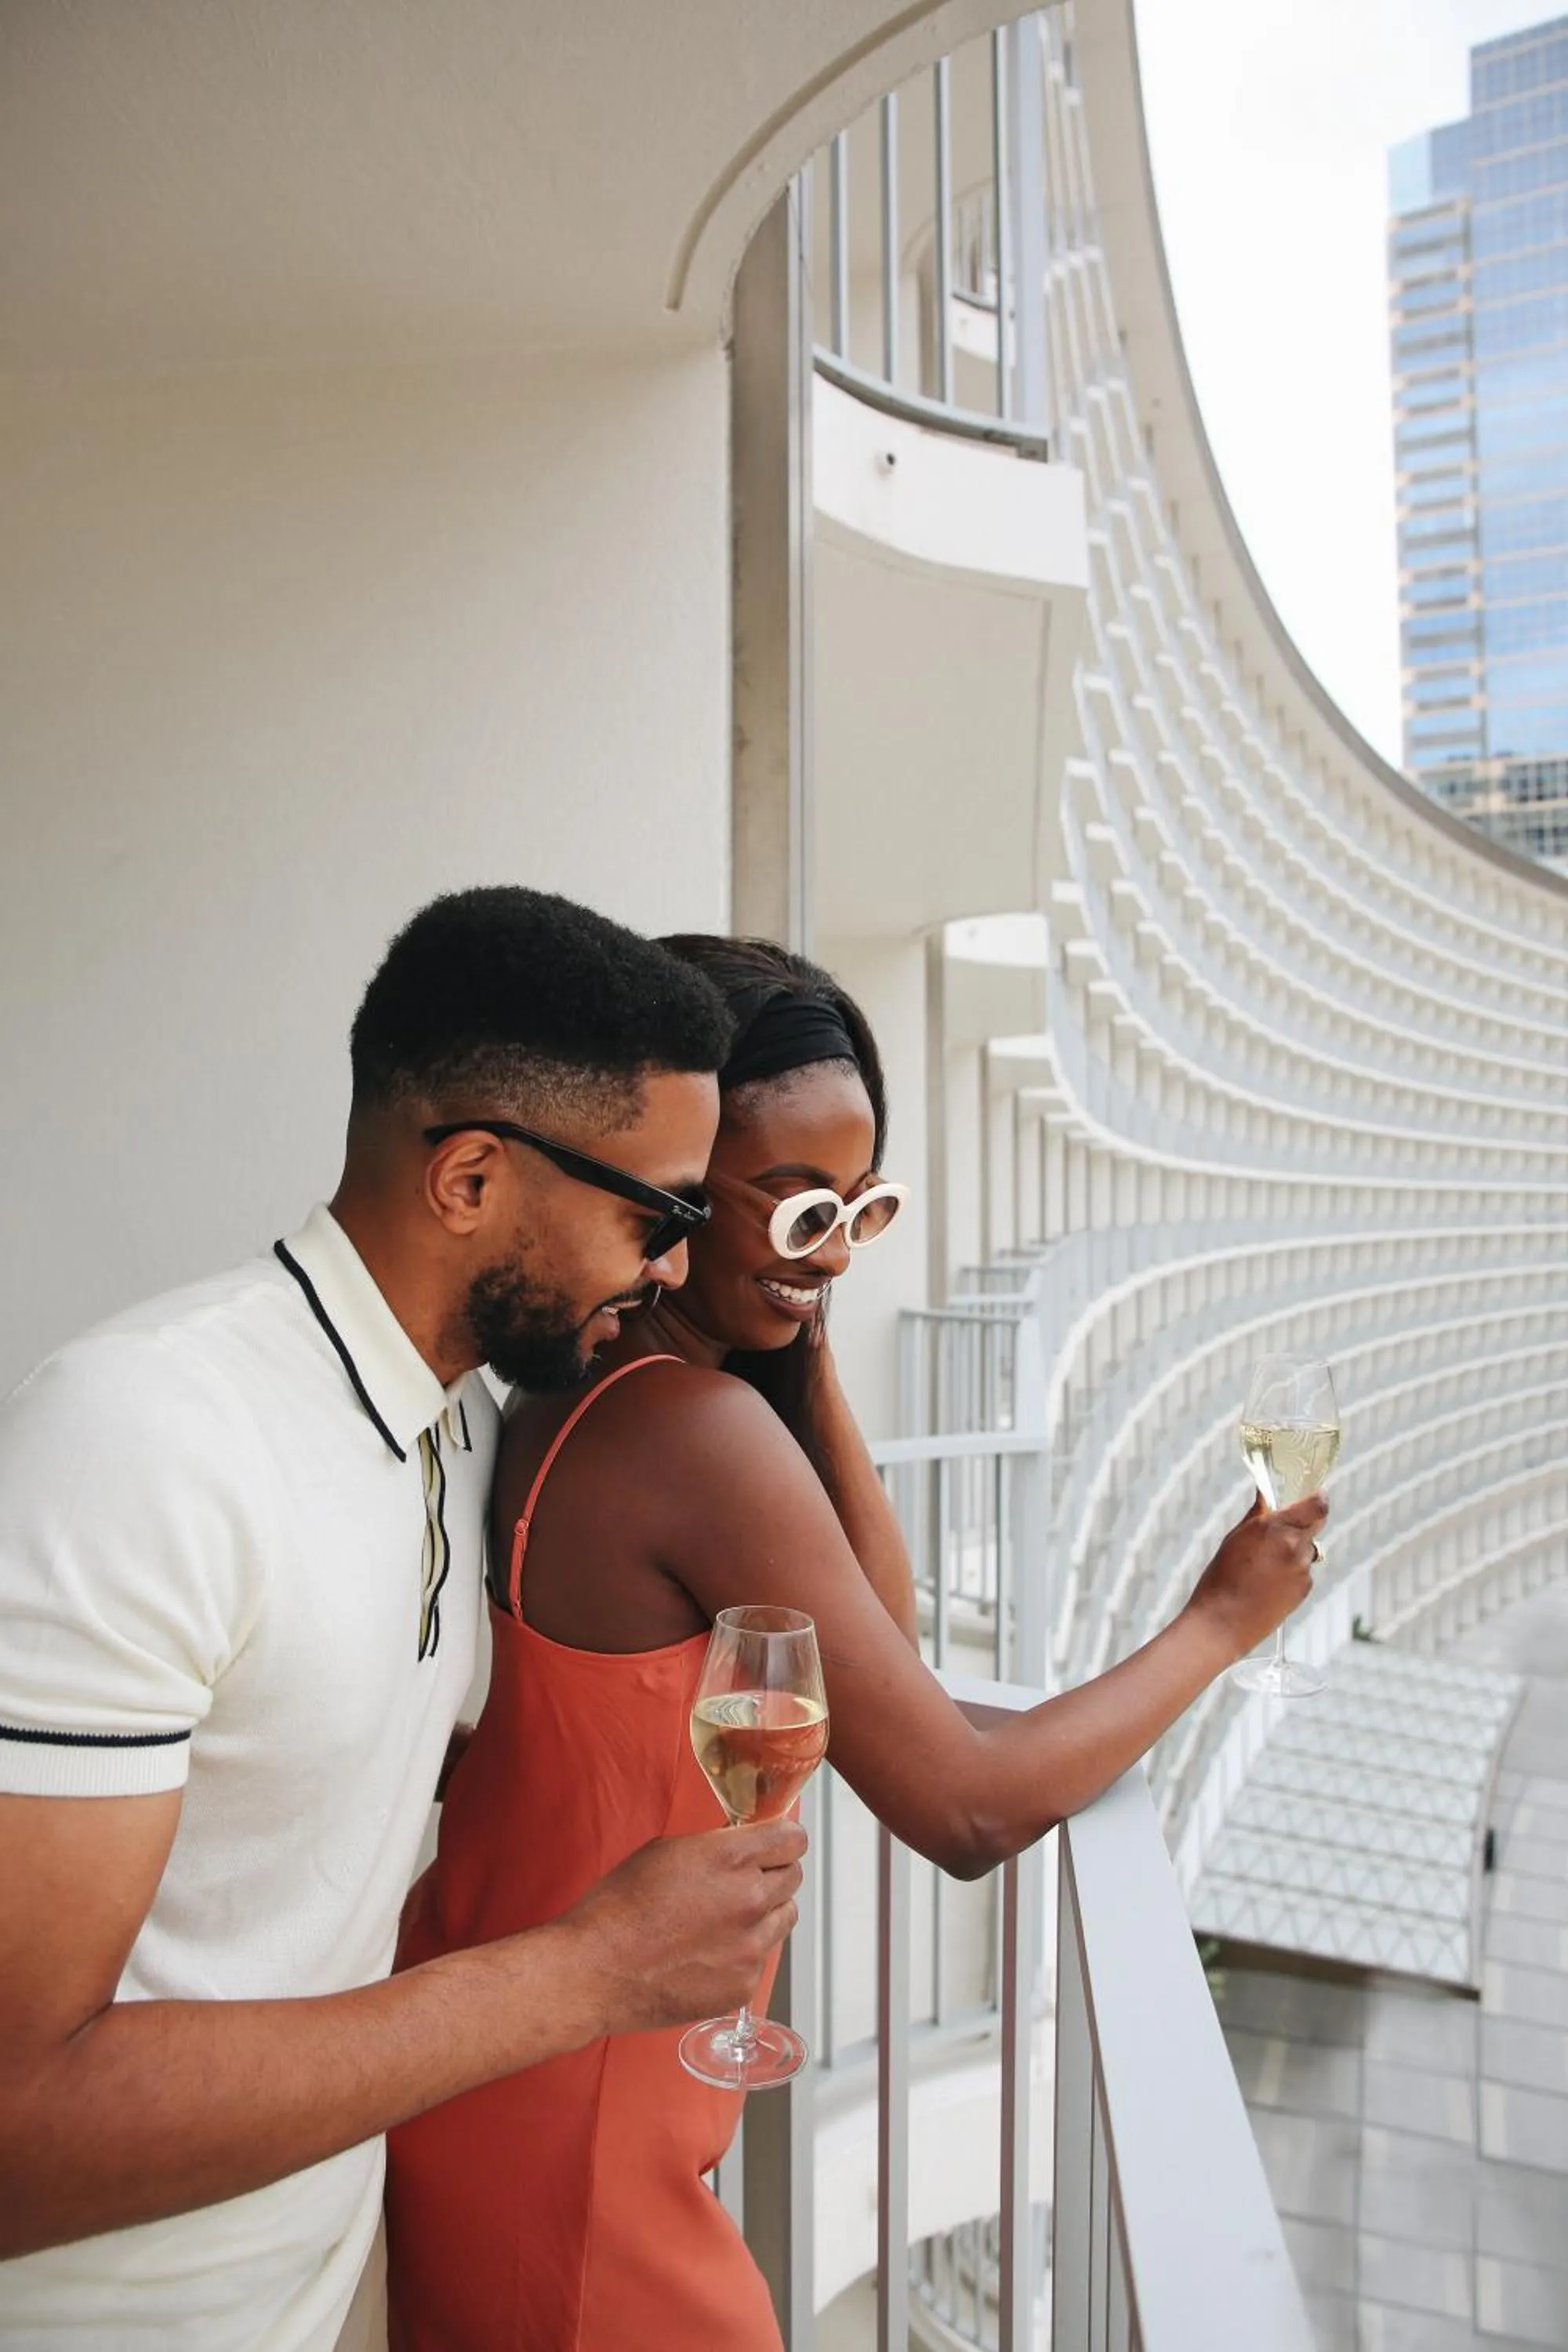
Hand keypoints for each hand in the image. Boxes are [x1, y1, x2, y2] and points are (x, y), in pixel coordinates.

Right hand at [559, 1819, 806, 2037]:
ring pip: (784, 1918)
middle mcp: (750, 1900)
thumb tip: (740, 1845)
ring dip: (765, 1913)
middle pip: (794, 1877)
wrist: (597, 1971)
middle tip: (746, 1880)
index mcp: (731, 1858)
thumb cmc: (619, 1910)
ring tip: (725, 1919)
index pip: (793, 1838)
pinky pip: (761, 1959)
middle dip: (774, 1873)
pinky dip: (744, 1954)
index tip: (776, 1843)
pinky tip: (709, 1953)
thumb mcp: (665, 1852)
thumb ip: (715, 1846)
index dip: (783, 1839)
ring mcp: (751, 1947)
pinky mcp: (743, 1985)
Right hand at [1184, 1491, 1326, 1663]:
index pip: (1317, 1505)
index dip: (1318, 1498)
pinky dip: (1291, 1571)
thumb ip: (1258, 1515)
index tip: (1314, 1494)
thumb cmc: (1220, 1579)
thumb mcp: (1235, 1538)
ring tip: (1264, 1565)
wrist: (1223, 1623)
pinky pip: (1303, 1571)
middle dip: (1302, 1523)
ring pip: (1307, 1549)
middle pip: (1315, 1524)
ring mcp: (1302, 1570)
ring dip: (1294, 1550)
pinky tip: (1267, 1582)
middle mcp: (1294, 1546)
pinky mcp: (1304, 1590)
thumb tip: (1265, 1495)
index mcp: (1276, 1528)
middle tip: (1281, 1530)